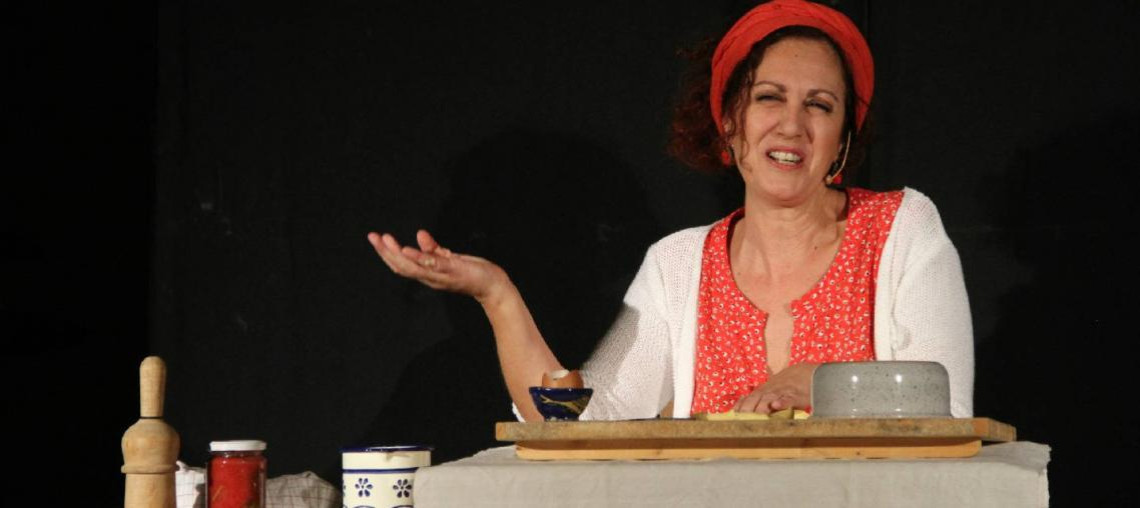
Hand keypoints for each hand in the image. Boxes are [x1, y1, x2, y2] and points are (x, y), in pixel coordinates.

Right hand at [367, 230, 509, 303]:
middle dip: (385, 252)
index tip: (375, 238)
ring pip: (413, 268)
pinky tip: (409, 250)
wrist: (492, 286)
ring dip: (397, 254)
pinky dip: (419, 259)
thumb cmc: (470, 273)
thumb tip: (419, 234)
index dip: (386, 253)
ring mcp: (441, 276)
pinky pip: (433, 266)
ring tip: (386, 240)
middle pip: (402, 267)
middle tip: (373, 237)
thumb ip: (433, 249)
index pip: (401, 265)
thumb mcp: (449, 259)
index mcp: (428, 274)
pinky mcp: (454, 271)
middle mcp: (431, 278)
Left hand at [733, 362, 817, 413]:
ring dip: (762, 407)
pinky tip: (776, 406)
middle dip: (747, 409)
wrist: (806, 374)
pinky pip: (788, 399)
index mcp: (762, 391)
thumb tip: (740, 408)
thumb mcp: (770, 390)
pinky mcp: (796, 396)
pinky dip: (782, 402)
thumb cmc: (785, 385)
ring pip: (769, 399)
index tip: (733, 416)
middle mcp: (769, 391)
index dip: (739, 407)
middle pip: (755, 399)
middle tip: (741, 420)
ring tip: (756, 415)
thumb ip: (758, 399)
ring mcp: (782, 392)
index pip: (747, 399)